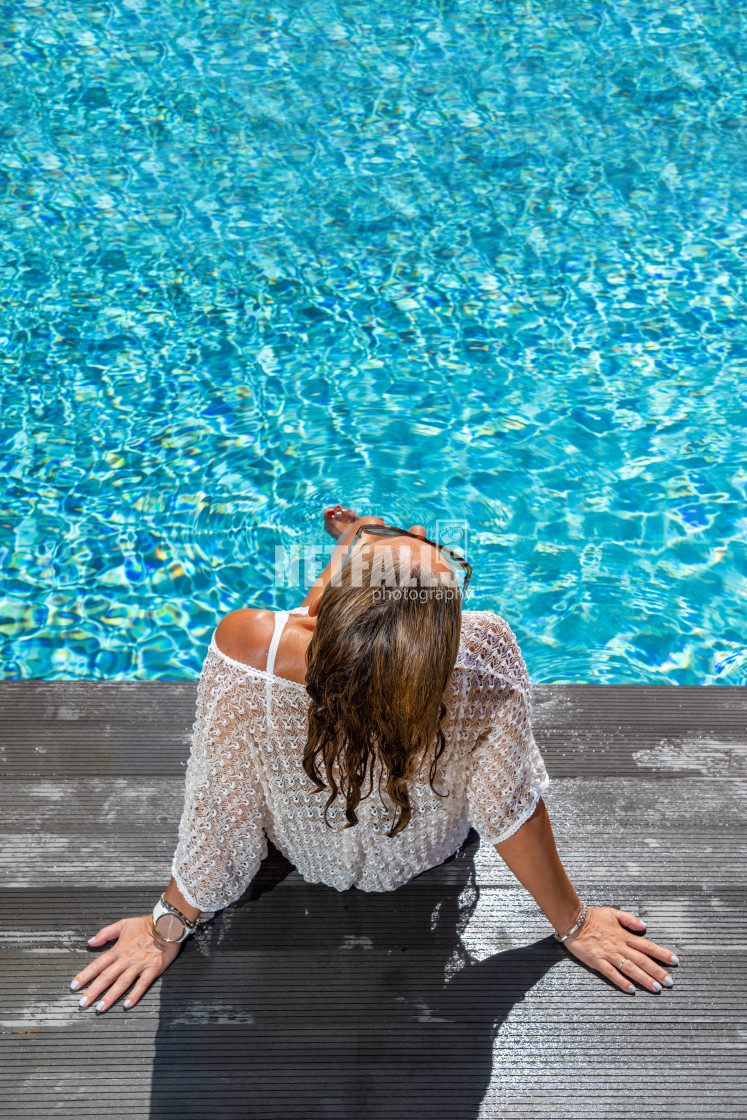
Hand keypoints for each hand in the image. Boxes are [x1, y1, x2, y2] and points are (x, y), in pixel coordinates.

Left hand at [69, 915, 181, 1012]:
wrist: (168, 924)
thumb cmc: (146, 924)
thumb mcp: (123, 924)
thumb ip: (105, 933)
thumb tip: (91, 942)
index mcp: (119, 949)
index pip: (98, 964)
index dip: (85, 975)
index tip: (75, 986)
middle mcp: (126, 959)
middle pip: (107, 976)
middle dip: (93, 990)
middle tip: (82, 1003)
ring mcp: (139, 965)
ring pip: (122, 982)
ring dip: (110, 996)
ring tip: (100, 1007)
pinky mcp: (153, 969)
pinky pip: (142, 984)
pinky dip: (135, 994)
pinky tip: (127, 1004)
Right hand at [563, 906, 678, 992]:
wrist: (572, 920)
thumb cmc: (592, 917)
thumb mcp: (613, 912)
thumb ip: (629, 919)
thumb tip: (644, 925)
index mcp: (624, 935)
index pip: (647, 945)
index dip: (662, 953)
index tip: (674, 961)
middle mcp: (619, 946)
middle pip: (642, 960)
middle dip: (657, 971)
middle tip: (670, 982)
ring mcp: (608, 954)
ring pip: (630, 968)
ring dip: (644, 979)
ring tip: (656, 988)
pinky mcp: (597, 961)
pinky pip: (611, 973)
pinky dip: (621, 981)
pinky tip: (631, 989)